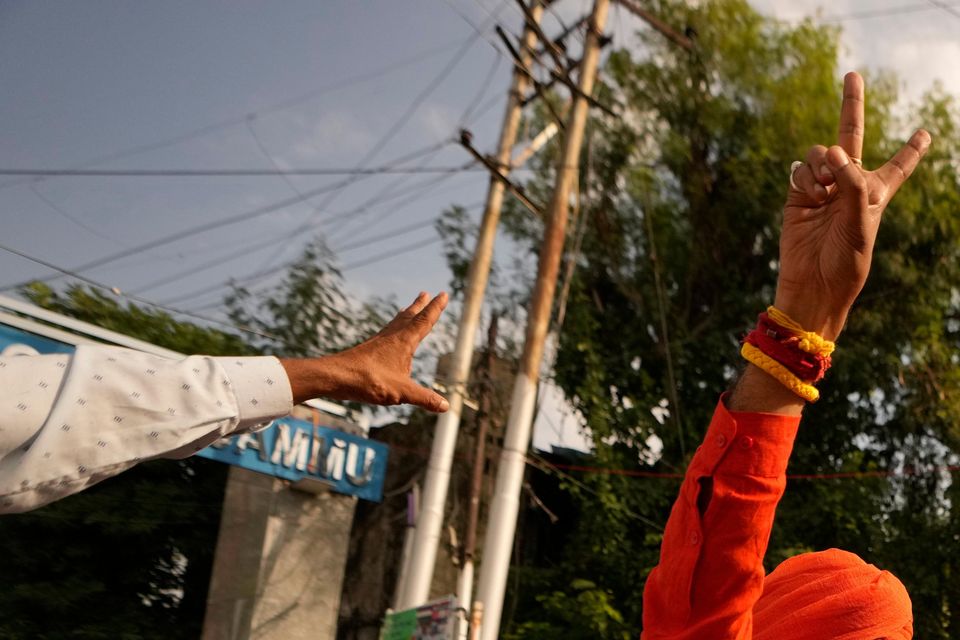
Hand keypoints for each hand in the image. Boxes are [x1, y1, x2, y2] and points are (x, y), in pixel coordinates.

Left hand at [281, 292, 449, 411]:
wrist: (336, 376)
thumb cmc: (368, 381)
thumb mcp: (401, 392)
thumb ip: (424, 398)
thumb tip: (445, 406)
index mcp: (404, 342)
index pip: (425, 321)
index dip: (436, 308)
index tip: (443, 294)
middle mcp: (392, 337)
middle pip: (409, 317)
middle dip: (420, 306)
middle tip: (425, 293)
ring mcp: (379, 342)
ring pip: (396, 323)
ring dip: (406, 314)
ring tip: (409, 308)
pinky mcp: (369, 350)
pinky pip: (386, 333)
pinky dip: (392, 328)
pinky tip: (389, 336)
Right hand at [777, 72, 930, 339]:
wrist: (811, 284)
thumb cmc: (845, 261)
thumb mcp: (860, 224)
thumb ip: (851, 184)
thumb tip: (833, 152)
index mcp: (876, 193)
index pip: (899, 165)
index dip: (912, 149)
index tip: (926, 133)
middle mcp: (849, 186)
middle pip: (852, 138)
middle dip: (852, 105)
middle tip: (852, 74)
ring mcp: (820, 189)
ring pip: (820, 154)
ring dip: (822, 162)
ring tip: (823, 186)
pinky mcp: (796, 197)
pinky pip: (799, 170)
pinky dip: (804, 176)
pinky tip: (809, 193)